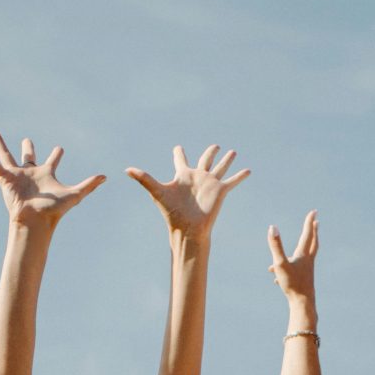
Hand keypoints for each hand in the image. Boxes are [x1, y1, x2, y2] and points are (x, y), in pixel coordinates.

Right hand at [0, 128, 105, 228]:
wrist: (35, 219)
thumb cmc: (54, 210)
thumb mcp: (75, 194)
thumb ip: (89, 184)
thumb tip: (106, 176)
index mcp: (46, 173)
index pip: (53, 159)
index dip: (56, 153)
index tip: (59, 148)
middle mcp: (30, 173)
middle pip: (28, 156)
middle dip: (28, 148)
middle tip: (27, 140)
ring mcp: (16, 175)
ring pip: (6, 154)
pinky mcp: (4, 178)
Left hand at [126, 145, 248, 240]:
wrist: (188, 228)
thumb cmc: (171, 212)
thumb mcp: (157, 191)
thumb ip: (144, 178)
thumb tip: (126, 169)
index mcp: (183, 176)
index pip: (180, 160)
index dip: (178, 153)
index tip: (178, 148)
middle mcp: (197, 177)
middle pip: (205, 160)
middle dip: (210, 152)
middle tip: (215, 146)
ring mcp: (210, 183)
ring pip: (220, 167)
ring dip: (227, 160)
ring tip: (233, 152)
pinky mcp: (221, 190)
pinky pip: (232, 180)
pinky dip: (240, 175)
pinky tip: (248, 170)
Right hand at [268, 210, 318, 302]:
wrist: (303, 304)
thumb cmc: (293, 283)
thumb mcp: (281, 263)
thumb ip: (276, 245)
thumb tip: (272, 227)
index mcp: (303, 254)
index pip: (307, 233)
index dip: (309, 222)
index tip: (314, 211)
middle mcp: (307, 261)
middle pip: (312, 243)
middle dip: (313, 232)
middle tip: (316, 223)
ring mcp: (306, 271)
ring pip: (301, 258)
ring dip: (296, 252)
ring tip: (283, 254)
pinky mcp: (303, 280)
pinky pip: (294, 272)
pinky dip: (286, 270)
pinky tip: (275, 279)